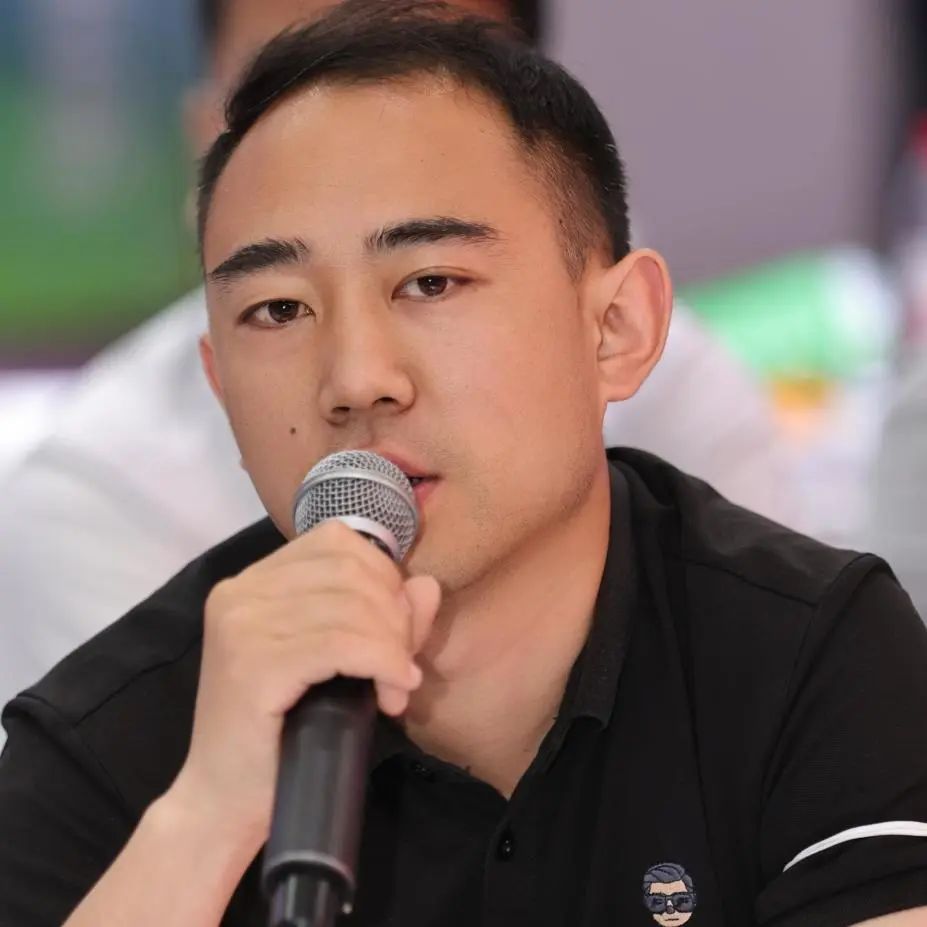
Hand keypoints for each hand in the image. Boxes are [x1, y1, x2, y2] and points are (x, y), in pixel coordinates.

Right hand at [168, 519, 440, 853]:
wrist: (221, 803)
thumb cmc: (281, 735)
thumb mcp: (340, 665)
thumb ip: (384, 620)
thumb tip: (426, 586)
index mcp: (253, 581)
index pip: (336, 541)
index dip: (382, 576)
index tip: (395, 628)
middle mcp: (240, 592)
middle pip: (350, 569)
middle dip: (394, 615)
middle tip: (401, 664)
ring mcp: (241, 626)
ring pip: (352, 607)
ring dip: (392, 647)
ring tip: (395, 686)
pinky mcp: (253, 665)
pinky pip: (342, 644)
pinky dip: (382, 663)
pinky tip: (393, 691)